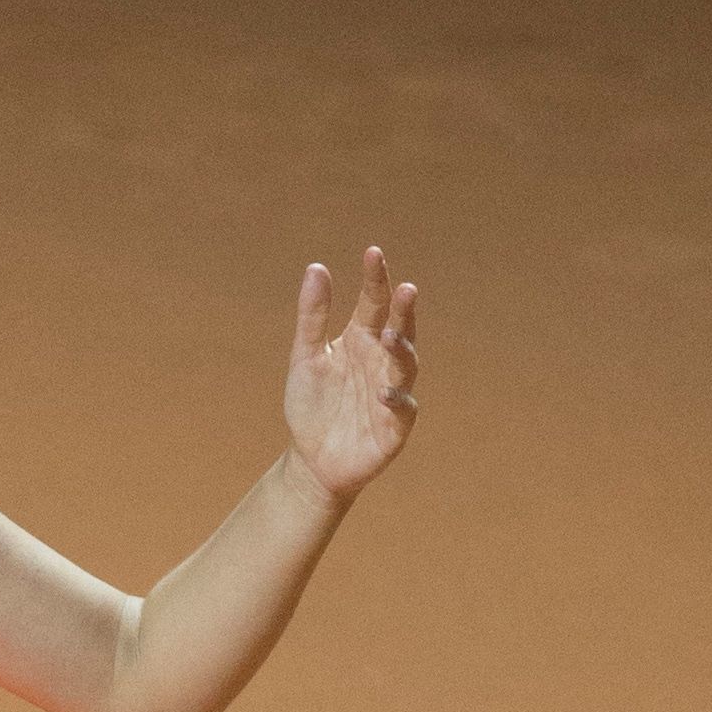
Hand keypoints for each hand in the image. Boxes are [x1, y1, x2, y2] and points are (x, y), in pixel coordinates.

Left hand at [283, 246, 420, 506]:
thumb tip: (316, 267)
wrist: (311, 459)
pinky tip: (385, 392)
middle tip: (405, 288)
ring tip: (391, 334)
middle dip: (403, 310)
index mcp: (361, 339)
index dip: (375, 278)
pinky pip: (403, 408)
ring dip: (401, 349)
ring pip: (406, 364)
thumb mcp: (305, 357)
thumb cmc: (311, 405)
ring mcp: (392, 390)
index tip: (373, 252)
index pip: (373, 302)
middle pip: (398, 328)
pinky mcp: (396, 424)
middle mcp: (382, 360)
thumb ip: (312, 316)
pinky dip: (397, 398)